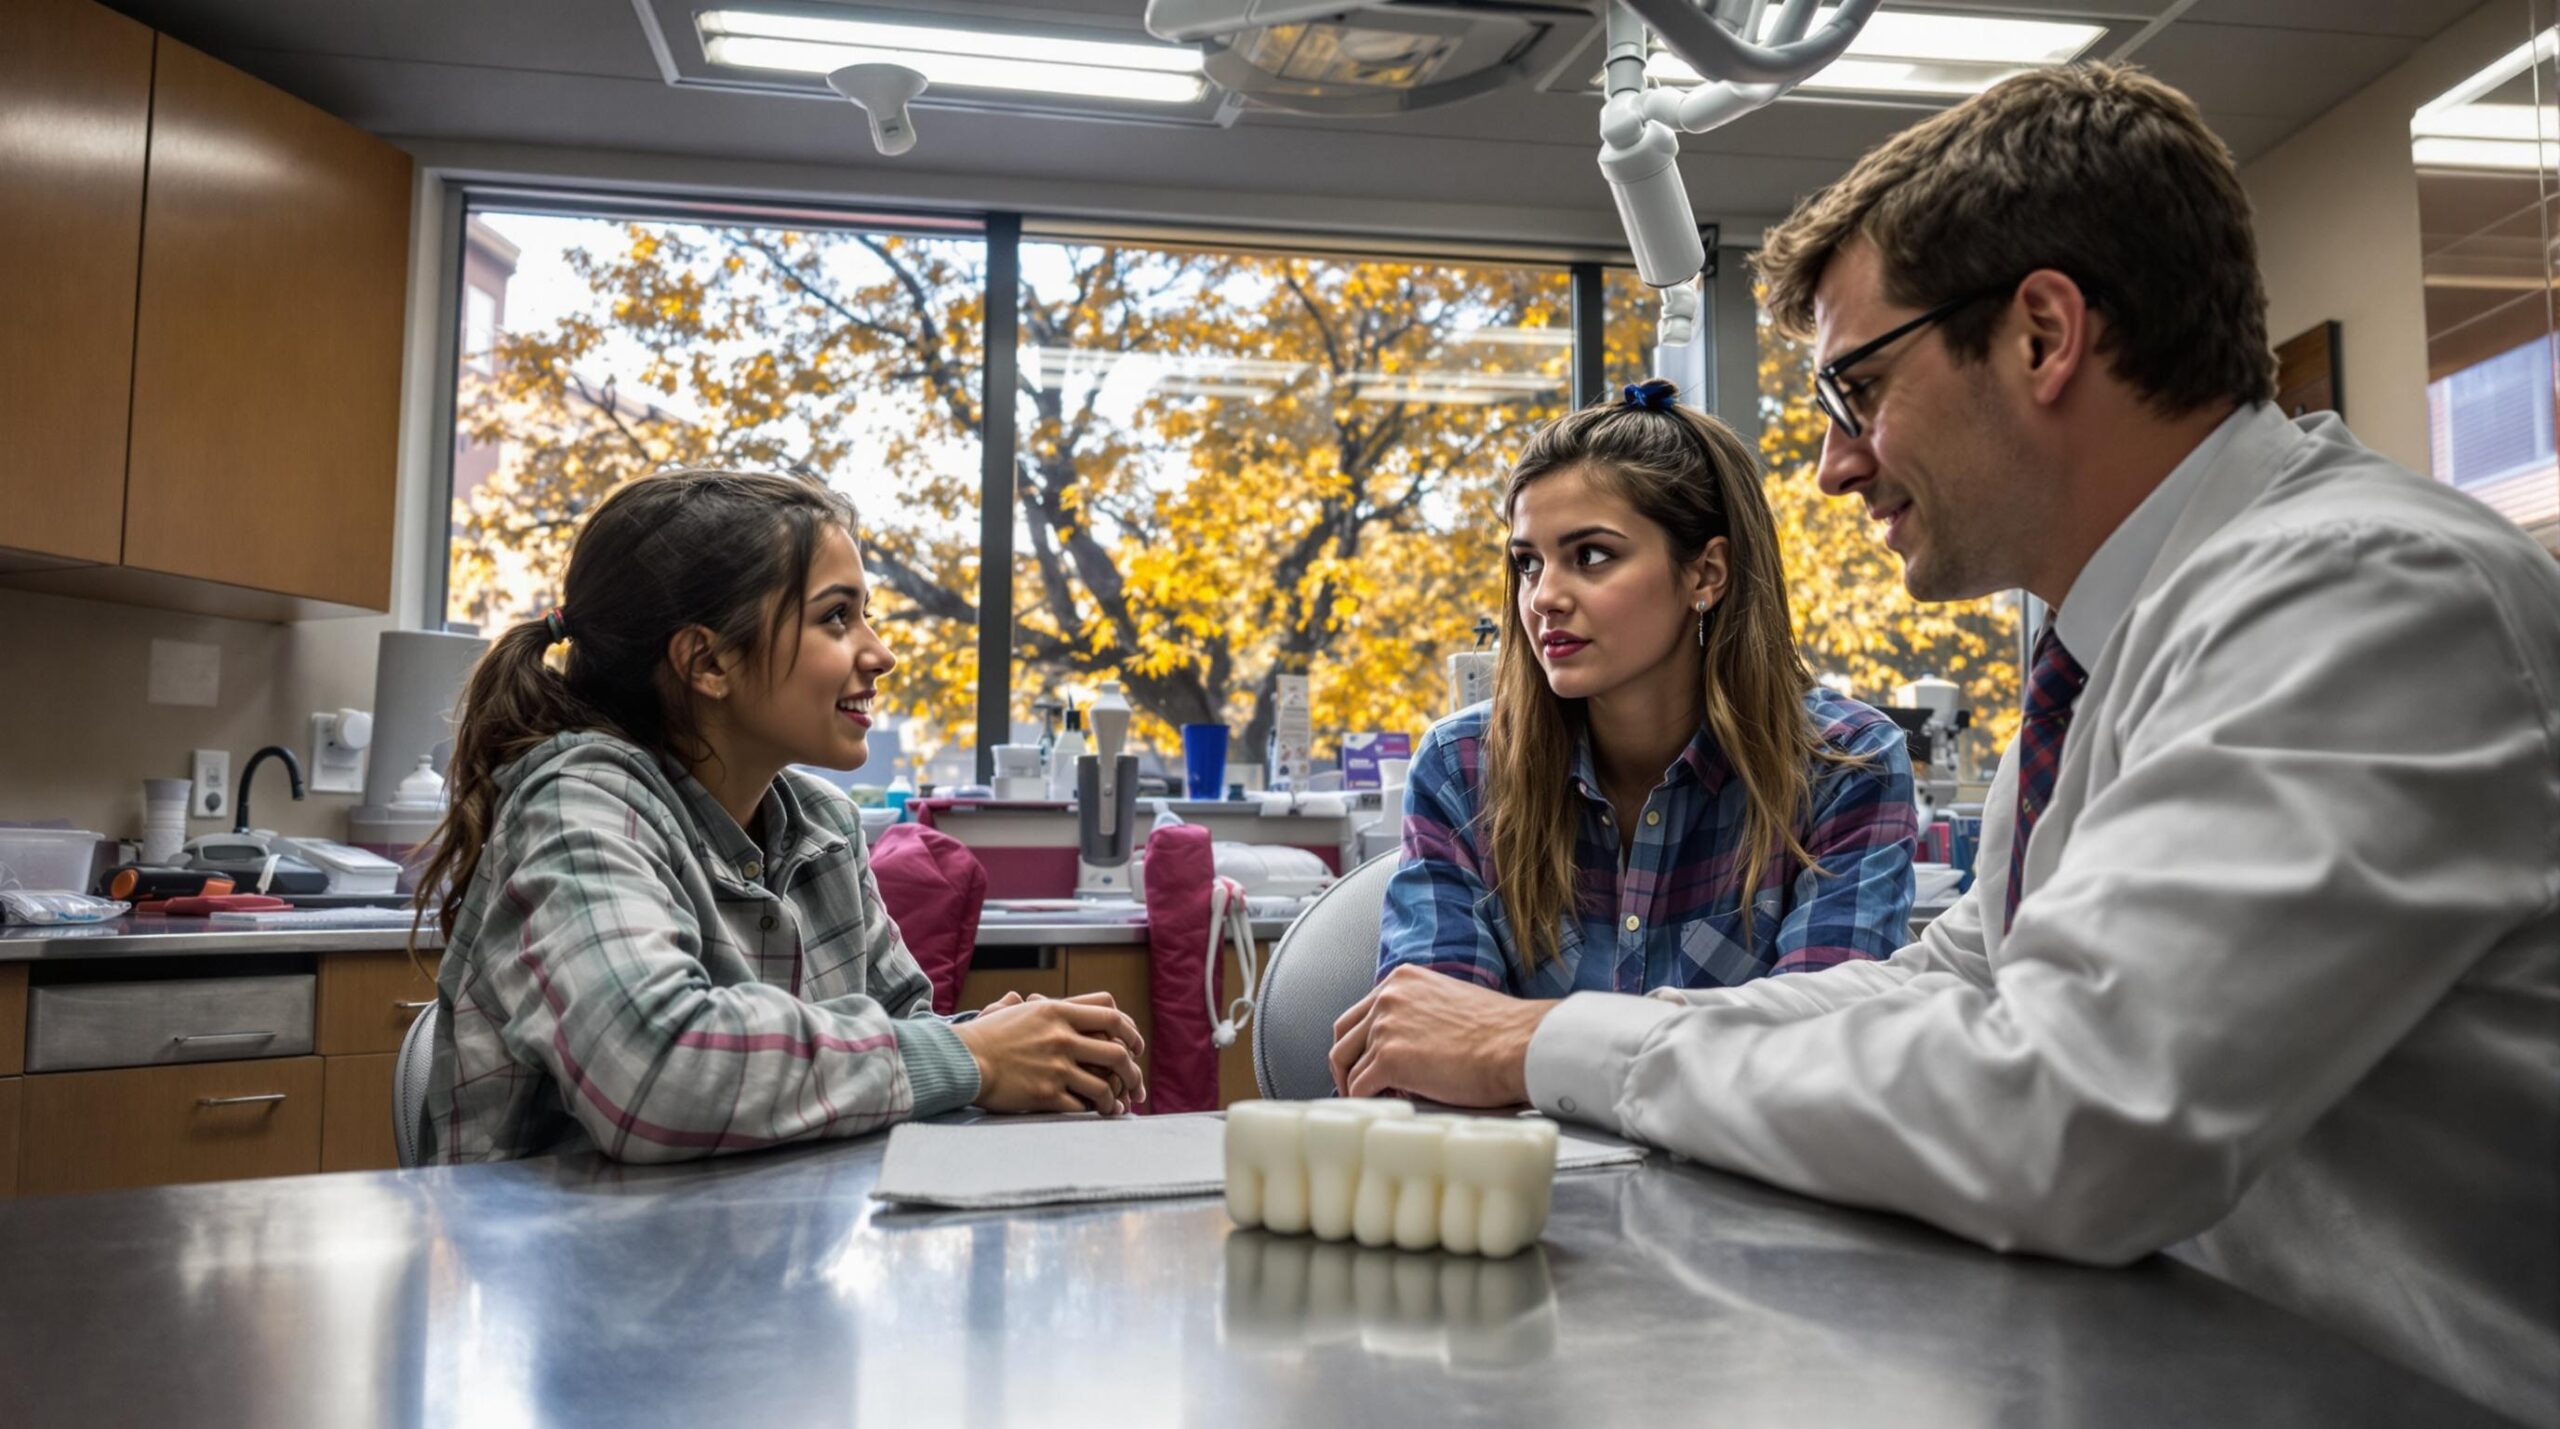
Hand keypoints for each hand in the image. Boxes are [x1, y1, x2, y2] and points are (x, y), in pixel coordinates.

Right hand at [956, 996, 1148, 1114]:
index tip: (1136, 1045)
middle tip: (1136, 1083)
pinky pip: (1083, 1105)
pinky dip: (1095, 1112)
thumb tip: (1020, 997)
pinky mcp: (1046, 1094)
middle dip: (1134, 1071)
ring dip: (1116, 1098)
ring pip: (1105, 1084)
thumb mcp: (1009, 1011)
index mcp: (1057, 1011)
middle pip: (1117, 1051)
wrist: (960, 1060)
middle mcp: (1062, 1036)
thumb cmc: (982, 1037)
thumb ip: (1025, 1005)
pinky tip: (1098, 1115)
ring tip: (1118, 1106)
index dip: (1132, 1030)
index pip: (1111, 1013)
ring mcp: (1055, 1066)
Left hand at [1328, 965, 1557, 1106]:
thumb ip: (1423, 1015)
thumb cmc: (1502, 1031)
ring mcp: (1386, 1027)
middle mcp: (1388, 997)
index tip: (1363, 1058)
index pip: (1361, 1010)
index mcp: (1403, 980)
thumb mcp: (1452, 1004)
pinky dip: (1364, 1101)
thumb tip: (1414, 1046)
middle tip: (1352, 1082)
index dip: (1359, 1040)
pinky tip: (1378, 1109)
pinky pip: (1361, 1087)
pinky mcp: (1390, 1059)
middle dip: (1344, 1062)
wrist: (1520, 1044)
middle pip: (1344, 1034)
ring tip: (1367, 1102)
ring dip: (1354, 1085)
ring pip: (1347, 1063)